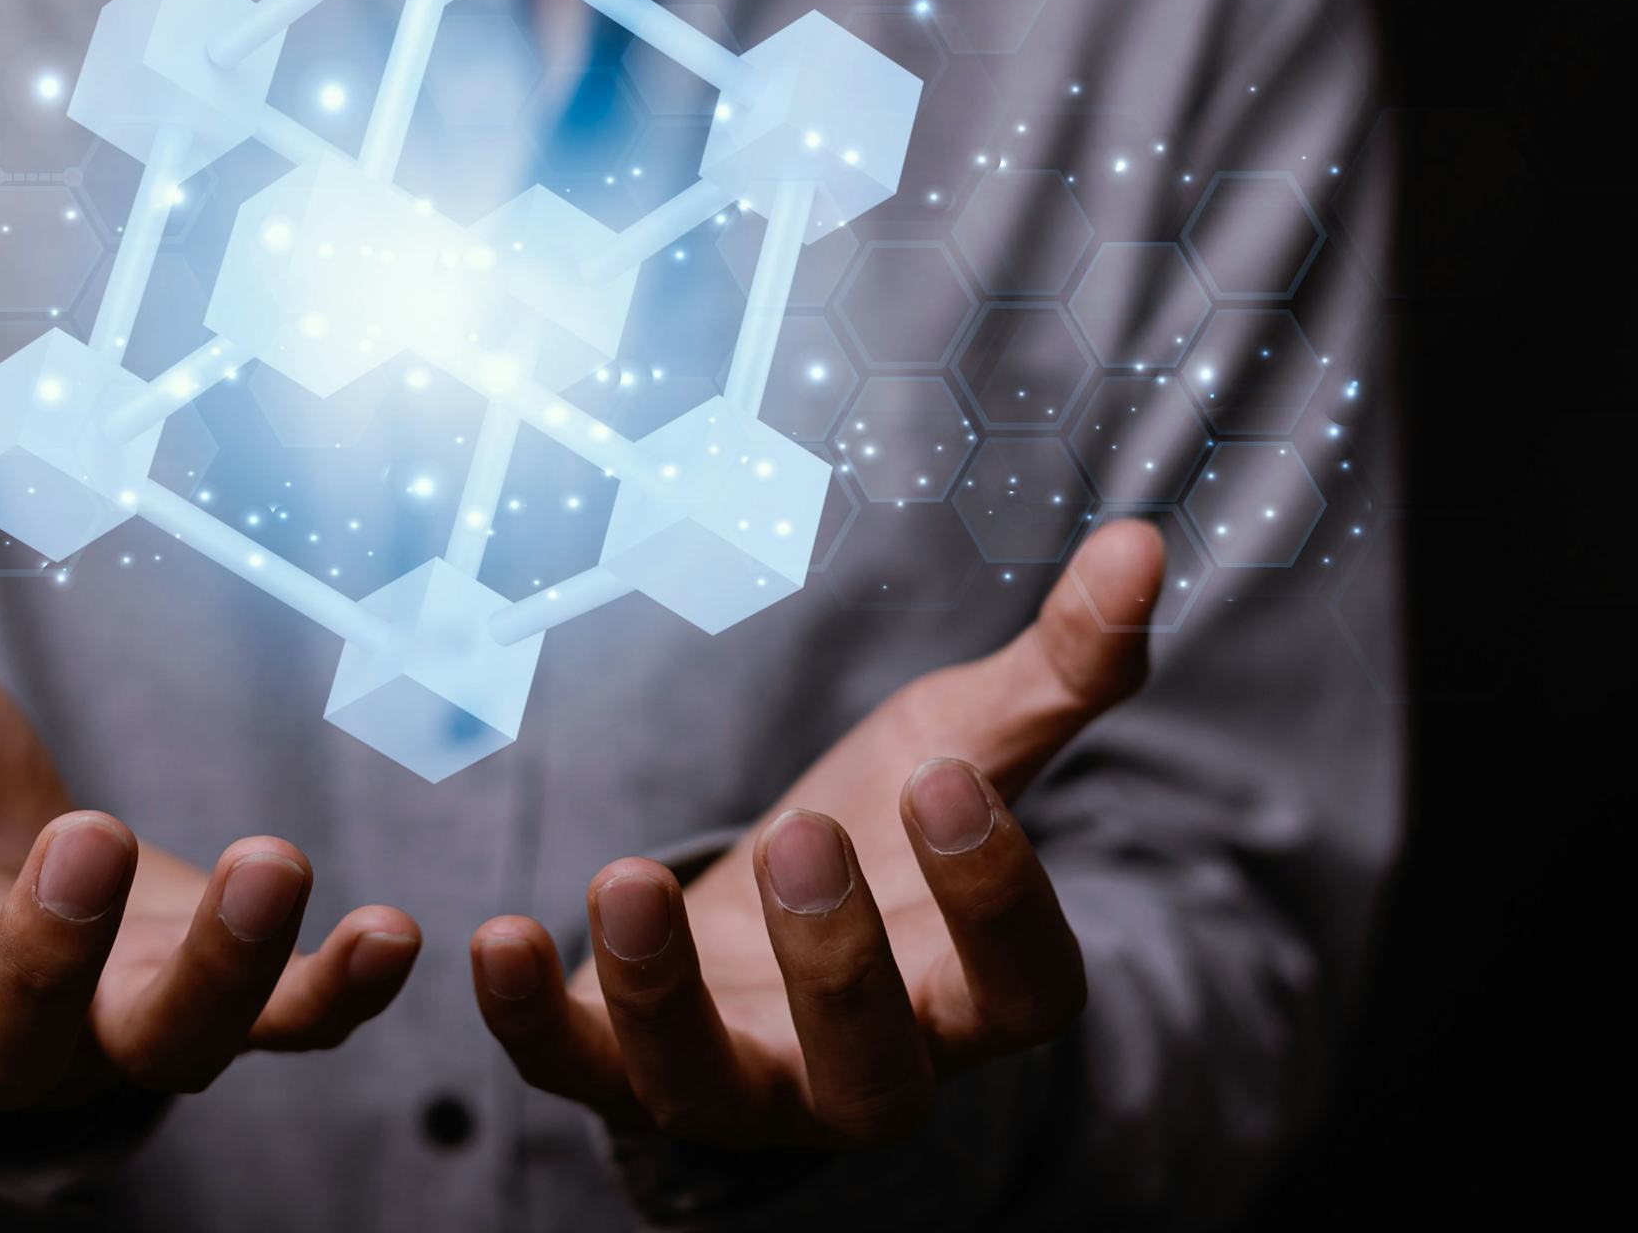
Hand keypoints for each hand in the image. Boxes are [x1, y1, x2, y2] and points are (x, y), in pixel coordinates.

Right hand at [0, 434, 422, 1113]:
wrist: (47, 922)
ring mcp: (117, 1027)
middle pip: (4, 1027)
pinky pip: (287, 1028)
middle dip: (47, 945)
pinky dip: (338, 992)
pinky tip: (394, 930)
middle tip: (85, 833)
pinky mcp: (226, 1014)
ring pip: (161, 1041)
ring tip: (277, 859)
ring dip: (223, 964)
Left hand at [465, 516, 1168, 1148]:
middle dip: (838, 964)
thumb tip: (1142, 543)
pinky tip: (495, 935)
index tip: (947, 777)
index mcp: (967, 997)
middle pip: (875, 1071)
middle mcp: (864, 1071)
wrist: (758, 922)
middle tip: (807, 833)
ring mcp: (737, 1086)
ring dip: (665, 994)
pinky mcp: (623, 1072)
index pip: (1024, 992)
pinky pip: (574, 1074)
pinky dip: (529, 1020)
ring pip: (711, 1094)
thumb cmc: (882, 836)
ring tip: (626, 874)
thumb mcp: (962, 745)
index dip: (997, 900)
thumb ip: (1056, 669)